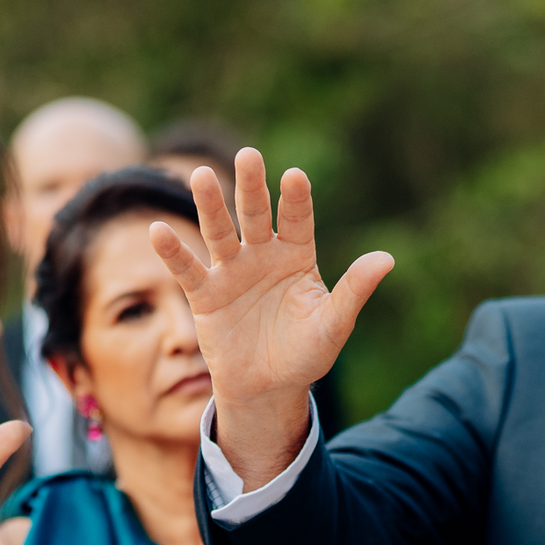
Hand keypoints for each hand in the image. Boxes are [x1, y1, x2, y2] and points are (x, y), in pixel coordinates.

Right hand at [150, 149, 392, 486]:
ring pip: (220, 232)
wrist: (268, 387)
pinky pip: (189, 270)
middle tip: (248, 156)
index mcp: (297, 255)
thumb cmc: (305, 354)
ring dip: (210, 205)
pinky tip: (158, 231)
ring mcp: (232, 271)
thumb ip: (354, 291)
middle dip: (251, 187)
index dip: (296, 200)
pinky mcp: (206, 295)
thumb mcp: (333, 325)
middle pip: (256, 214)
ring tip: (199, 176)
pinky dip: (174, 252)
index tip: (295, 177)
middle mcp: (262, 254)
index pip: (298, 220)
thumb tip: (387, 259)